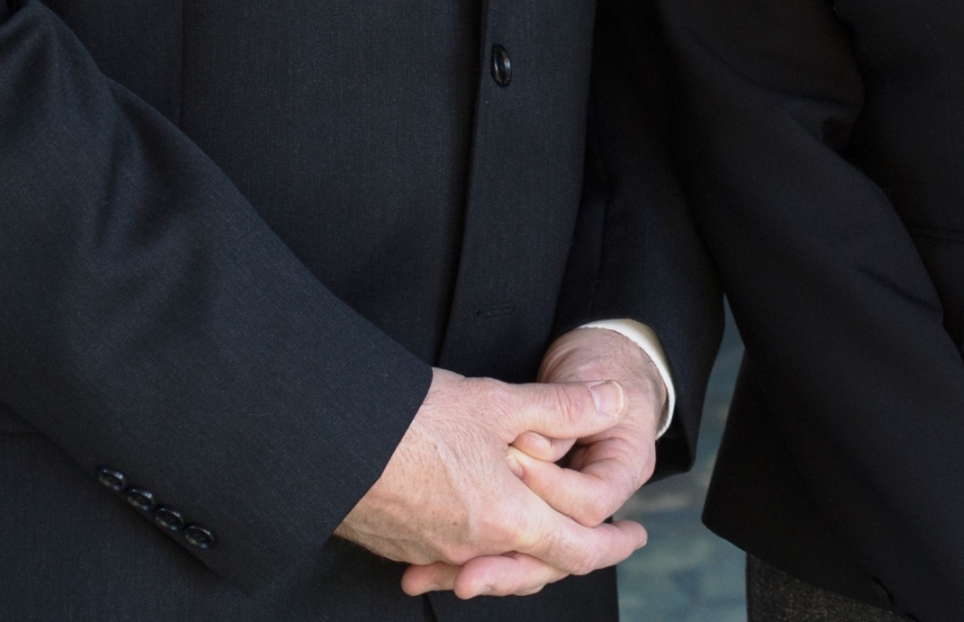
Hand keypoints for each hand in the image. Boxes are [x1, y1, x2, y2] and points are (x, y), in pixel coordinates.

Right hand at [338, 365, 650, 598]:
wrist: (327, 438)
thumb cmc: (413, 419)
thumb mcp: (499, 403)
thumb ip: (562, 407)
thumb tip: (613, 400)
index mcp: (507, 520)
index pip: (577, 550)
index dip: (614, 545)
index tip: (636, 535)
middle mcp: (471, 548)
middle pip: (537, 563)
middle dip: (574, 550)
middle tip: (605, 535)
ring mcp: (433, 551)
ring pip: (494, 561)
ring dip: (524, 548)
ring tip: (547, 530)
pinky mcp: (400, 544)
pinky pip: (454, 556)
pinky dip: (478, 544)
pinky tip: (481, 520)